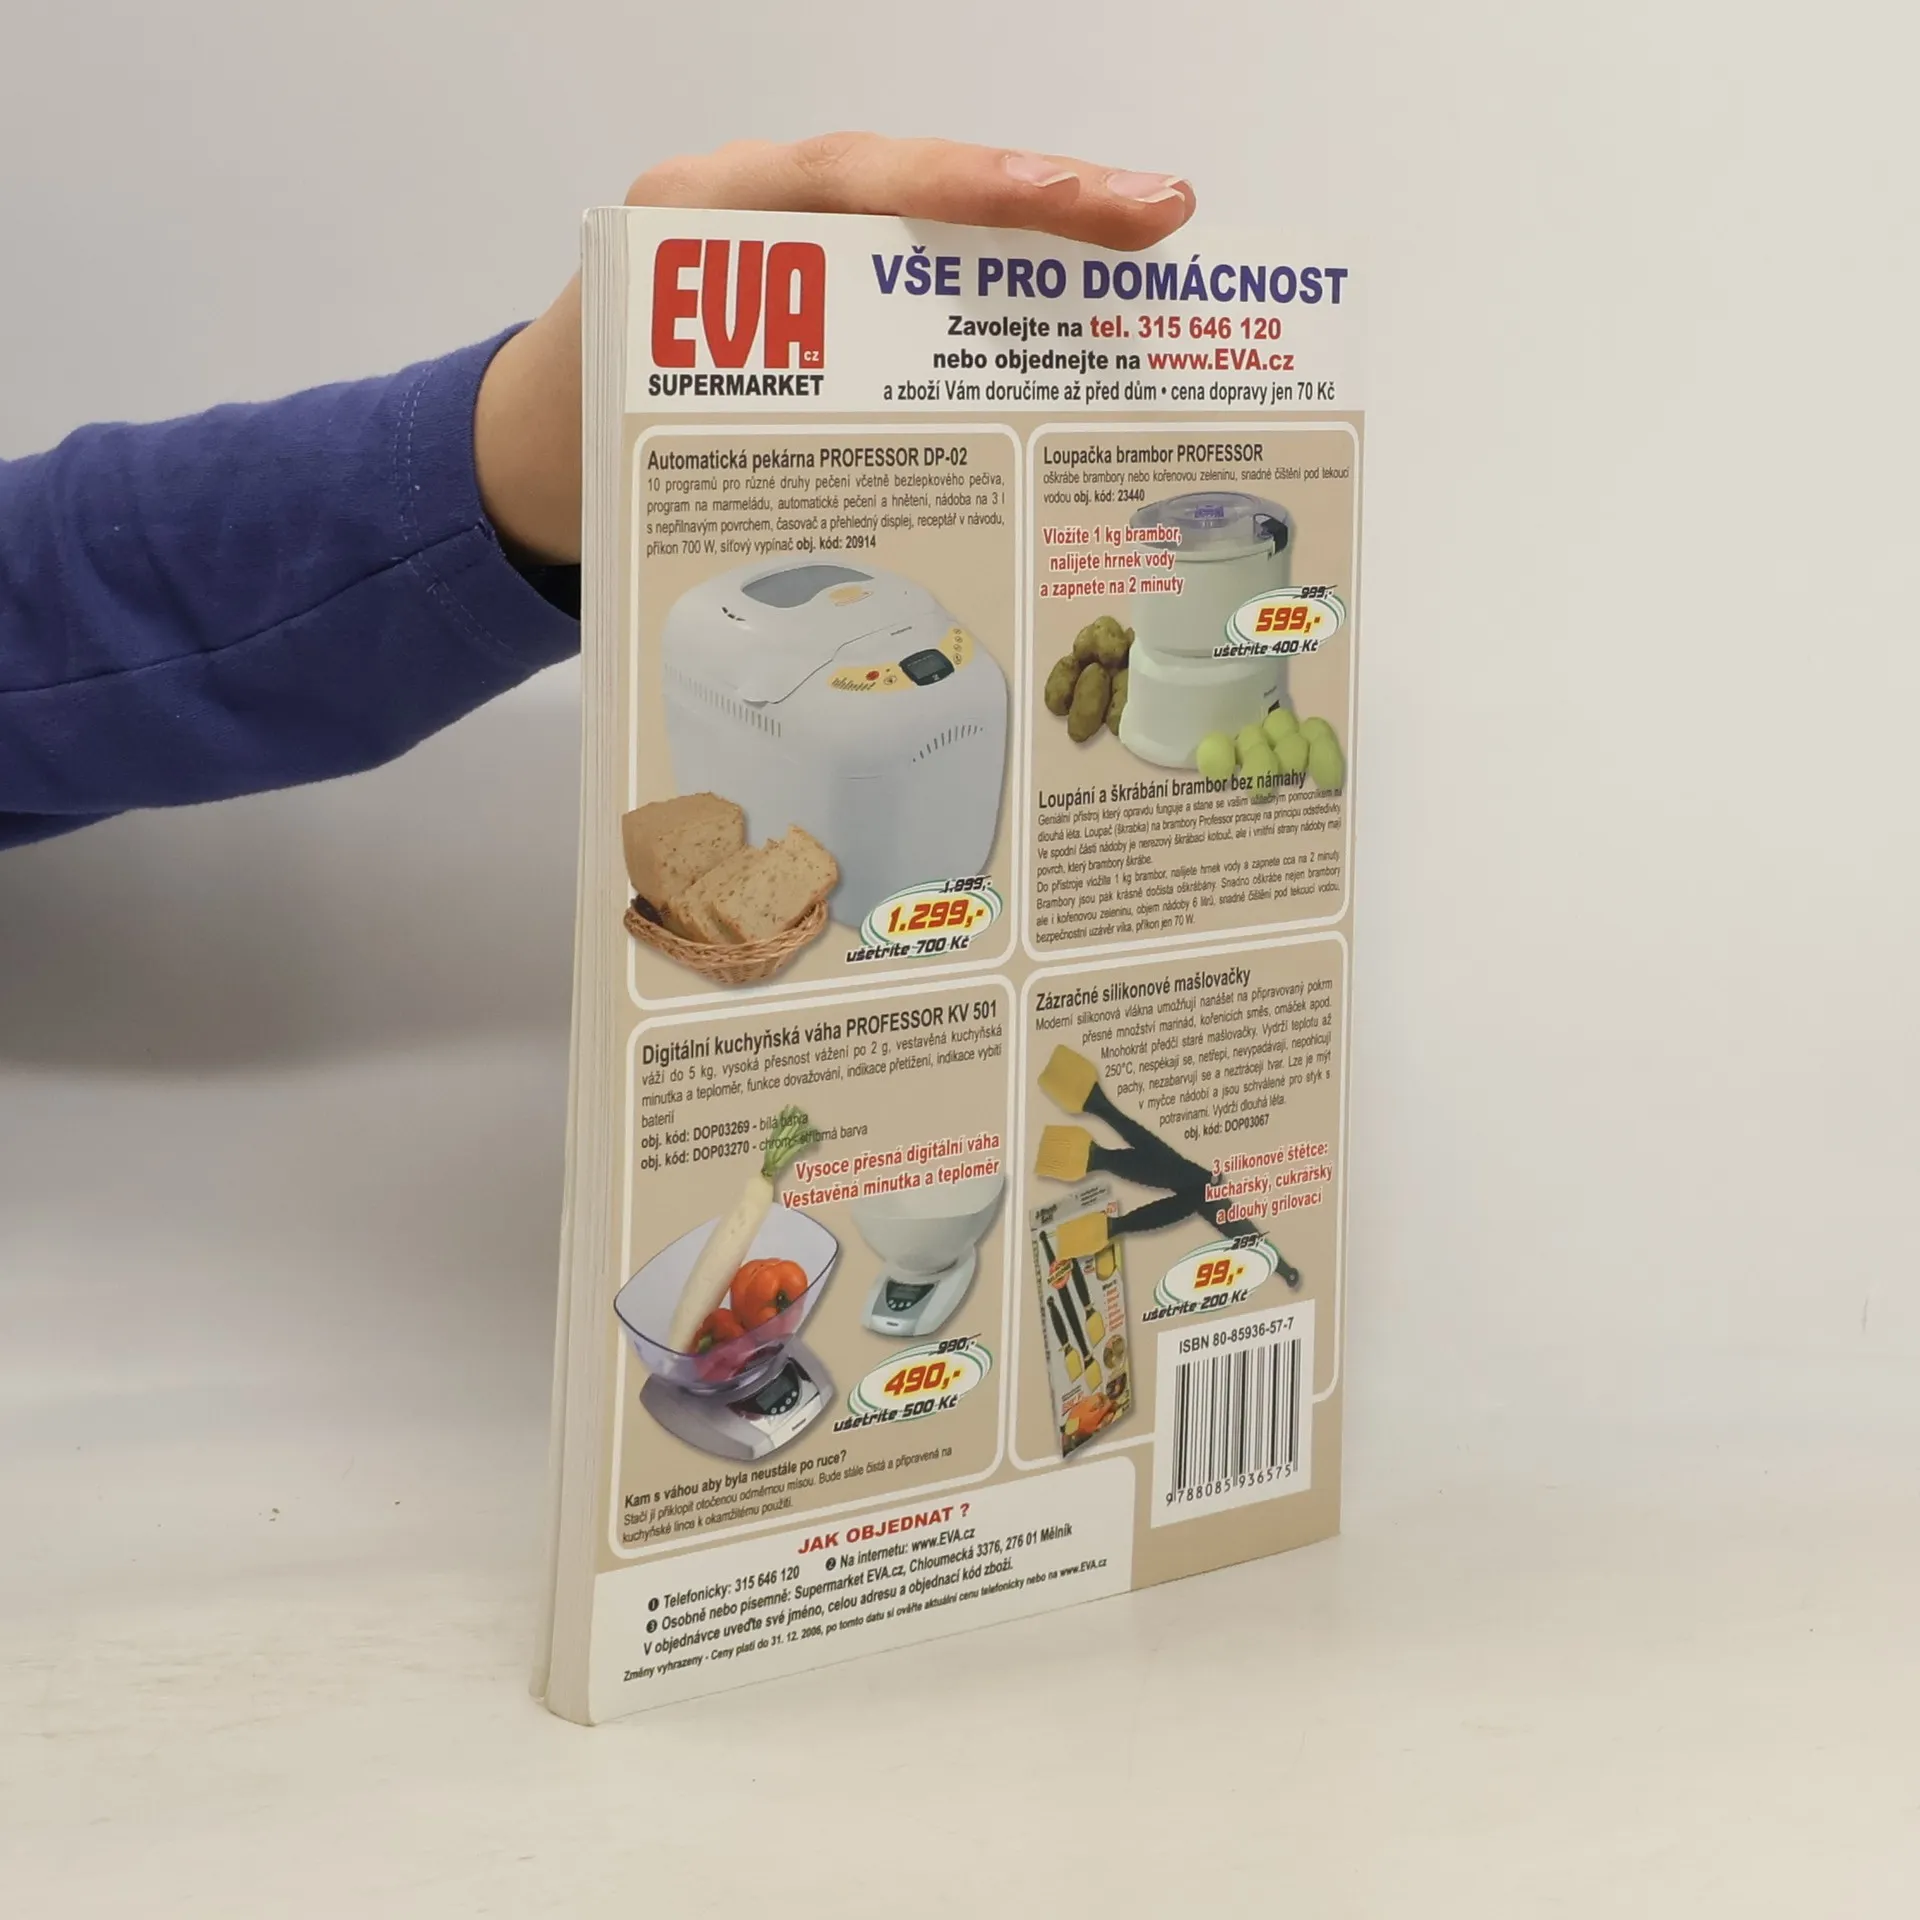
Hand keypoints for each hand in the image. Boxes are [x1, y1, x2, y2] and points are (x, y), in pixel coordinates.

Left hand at [474, 134, 1194, 563]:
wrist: (523, 460)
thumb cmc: (580, 446)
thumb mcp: (640, 441)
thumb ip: (736, 452)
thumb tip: (876, 517)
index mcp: (709, 217)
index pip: (862, 178)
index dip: (978, 188)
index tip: (1084, 203)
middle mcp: (761, 214)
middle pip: (917, 187)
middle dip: (1043, 198)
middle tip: (1159, 215)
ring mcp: (792, 250)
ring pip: (923, 230)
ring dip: (1032, 246)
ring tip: (1139, 252)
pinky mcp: (814, 300)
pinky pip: (907, 282)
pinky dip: (985, 299)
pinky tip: (1064, 319)